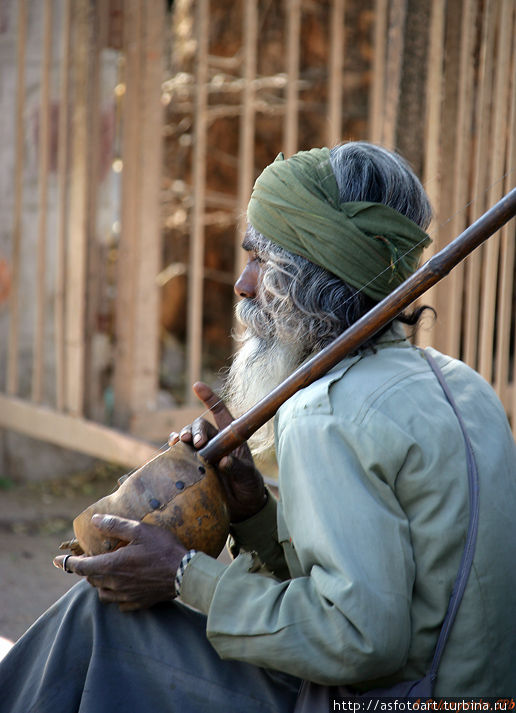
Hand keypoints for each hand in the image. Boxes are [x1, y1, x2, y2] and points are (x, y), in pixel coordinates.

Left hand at [53, 514, 186, 610]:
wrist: (185, 574)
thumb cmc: (163, 549)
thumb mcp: (140, 530)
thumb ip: (115, 525)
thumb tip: (94, 520)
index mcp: (112, 565)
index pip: (81, 566)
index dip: (67, 562)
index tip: (56, 560)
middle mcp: (115, 583)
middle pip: (91, 580)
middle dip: (86, 570)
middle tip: (88, 560)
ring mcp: (126, 596)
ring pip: (102, 593)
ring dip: (99, 583)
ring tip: (104, 574)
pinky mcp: (137, 603)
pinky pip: (118, 604)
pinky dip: (115, 596)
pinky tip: (122, 588)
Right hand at [169, 382, 266, 522]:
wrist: (242, 506)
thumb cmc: (248, 485)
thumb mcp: (247, 476)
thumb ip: (237, 468)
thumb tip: (224, 461)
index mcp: (231, 436)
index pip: (220, 411)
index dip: (209, 398)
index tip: (197, 386)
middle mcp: (215, 440)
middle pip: (200, 425)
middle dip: (196, 430)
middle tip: (197, 443)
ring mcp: (202, 452)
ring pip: (188, 436)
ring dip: (183, 437)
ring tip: (181, 443)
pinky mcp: (192, 465)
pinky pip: (180, 453)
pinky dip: (174, 449)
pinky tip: (172, 449)